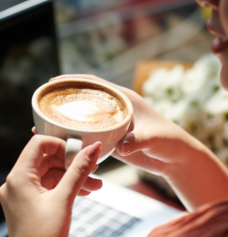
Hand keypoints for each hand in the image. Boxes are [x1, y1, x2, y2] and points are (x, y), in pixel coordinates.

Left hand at [0, 135, 101, 236]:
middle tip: (92, 167)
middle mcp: (17, 182)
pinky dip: (67, 186)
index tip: (78, 152)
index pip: (39, 144)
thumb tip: (93, 148)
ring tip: (95, 183)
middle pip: (47, 158)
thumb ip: (79, 170)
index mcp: (19, 178)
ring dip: (74, 176)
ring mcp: (23, 192)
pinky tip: (85, 190)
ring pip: (52, 173)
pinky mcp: (30, 201)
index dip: (61, 145)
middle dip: (72, 163)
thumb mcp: (64, 199)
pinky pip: (51, 185)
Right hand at [49, 74, 189, 174]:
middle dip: (65, 99)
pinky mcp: (112, 140)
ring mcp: (113, 125)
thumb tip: (121, 146)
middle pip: (86, 99)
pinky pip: (91, 135)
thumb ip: (137, 140)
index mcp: (125, 99)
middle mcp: (116, 109)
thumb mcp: (154, 136)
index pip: (96, 83)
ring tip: (47, 123)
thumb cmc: (169, 140)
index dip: (74, 80)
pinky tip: (64, 141)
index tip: (54, 80)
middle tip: (44, 103)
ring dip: (68, 120)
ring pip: (86, 118)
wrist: (174, 157)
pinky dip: (77, 137)